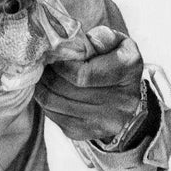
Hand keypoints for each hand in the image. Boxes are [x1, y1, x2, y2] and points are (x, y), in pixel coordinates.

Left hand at [34, 25, 142, 140]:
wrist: (130, 102)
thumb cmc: (117, 64)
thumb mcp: (118, 44)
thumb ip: (103, 37)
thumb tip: (85, 40)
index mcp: (127, 71)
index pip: (83, 75)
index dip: (61, 65)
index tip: (52, 56)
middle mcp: (121, 101)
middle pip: (65, 89)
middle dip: (47, 74)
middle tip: (39, 63)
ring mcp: (104, 121)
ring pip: (55, 103)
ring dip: (42, 87)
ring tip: (40, 74)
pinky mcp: (88, 133)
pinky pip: (54, 116)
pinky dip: (45, 101)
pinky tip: (47, 89)